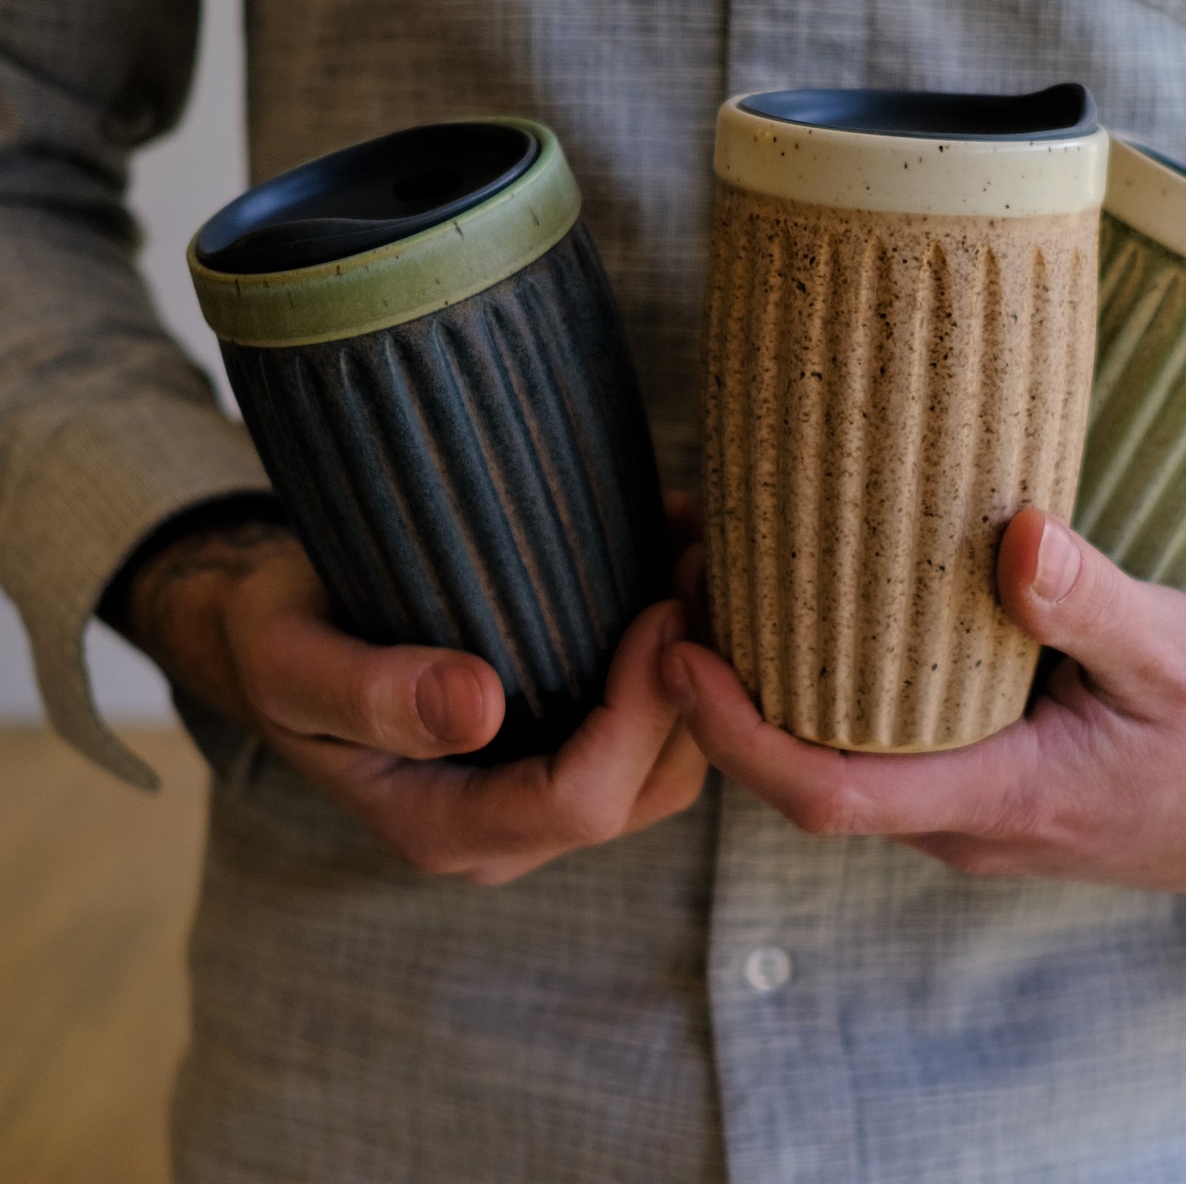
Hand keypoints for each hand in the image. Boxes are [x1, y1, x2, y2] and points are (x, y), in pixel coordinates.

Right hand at [121, 497, 707, 883]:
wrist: (279, 634)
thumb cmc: (277, 640)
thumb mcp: (290, 661)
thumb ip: (369, 693)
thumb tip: (476, 706)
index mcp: (441, 828)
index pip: (578, 802)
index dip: (636, 713)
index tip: (659, 609)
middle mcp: (506, 830)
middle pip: (646, 789)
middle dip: (693, 686)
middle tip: (706, 567)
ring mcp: (541, 793)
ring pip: (669, 763)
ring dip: (702, 668)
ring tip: (702, 557)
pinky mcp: (565, 747)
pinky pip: (654, 726)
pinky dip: (682, 654)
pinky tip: (675, 564)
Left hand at [663, 508, 1185, 889]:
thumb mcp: (1177, 653)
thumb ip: (1092, 603)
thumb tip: (1018, 538)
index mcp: (999, 799)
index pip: (828, 795)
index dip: (736, 732)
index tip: (680, 650)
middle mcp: (961, 818)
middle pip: (803, 773)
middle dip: (725, 692)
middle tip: (688, 571)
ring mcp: (965, 806)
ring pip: (834, 756)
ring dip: (767, 680)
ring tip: (727, 568)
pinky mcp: (976, 776)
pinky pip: (874, 740)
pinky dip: (823, 678)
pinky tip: (811, 597)